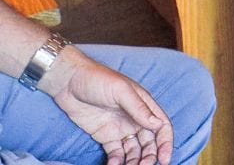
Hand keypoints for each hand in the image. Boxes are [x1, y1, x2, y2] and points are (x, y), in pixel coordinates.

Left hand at [45, 48, 172, 164]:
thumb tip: (157, 124)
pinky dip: (117, 162)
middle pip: (149, 142)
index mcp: (143, 104)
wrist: (67, 81)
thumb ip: (139, 108)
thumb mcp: (120, 90)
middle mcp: (134, 118)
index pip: (162, 126)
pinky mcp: (105, 136)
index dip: (166, 143)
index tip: (164, 159)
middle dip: (149, 156)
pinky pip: (116, 153)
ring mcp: (120, 128)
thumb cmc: (96, 78)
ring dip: (135, 162)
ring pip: (134, 150)